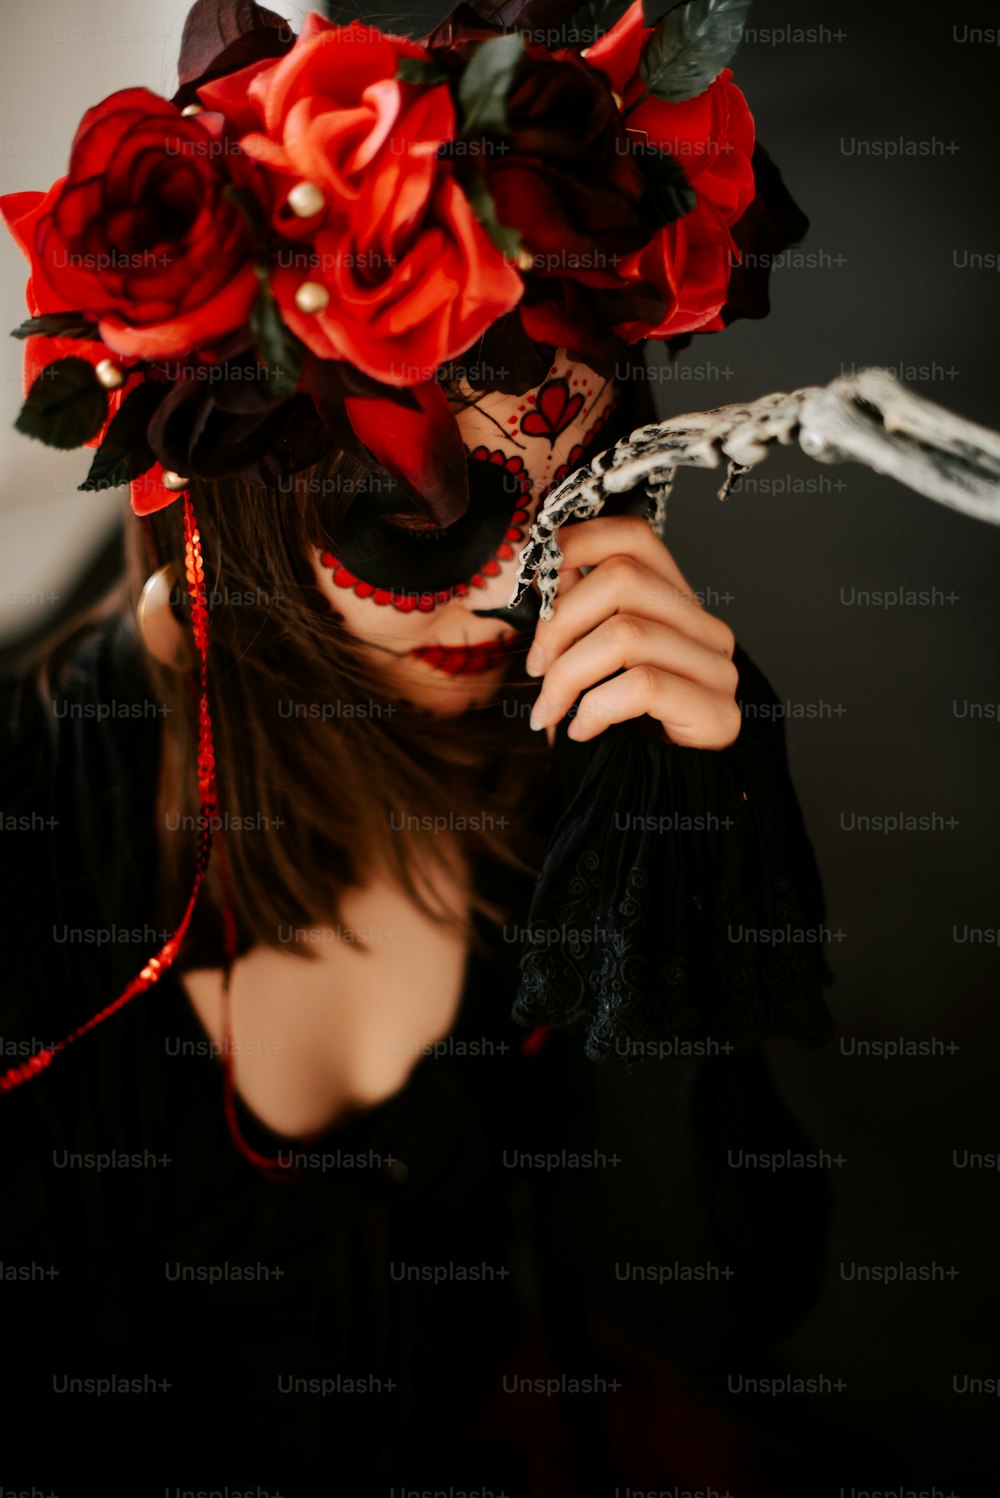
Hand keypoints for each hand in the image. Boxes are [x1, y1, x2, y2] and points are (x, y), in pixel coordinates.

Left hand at [523, 515, 741, 750]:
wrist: (668, 792)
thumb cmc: (623, 726)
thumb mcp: (593, 661)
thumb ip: (580, 615)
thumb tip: (545, 572)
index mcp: (674, 602)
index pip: (635, 538)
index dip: (579, 544)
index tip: (536, 584)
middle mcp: (704, 625)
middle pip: (622, 579)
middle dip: (560, 623)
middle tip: (535, 669)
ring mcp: (716, 667)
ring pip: (627, 634)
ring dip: (568, 676)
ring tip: (549, 710)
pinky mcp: (717, 712)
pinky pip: (642, 687)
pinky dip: (596, 708)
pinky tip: (582, 731)